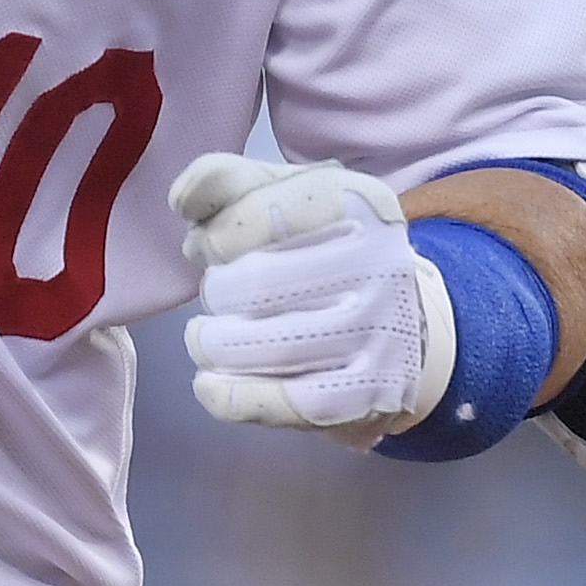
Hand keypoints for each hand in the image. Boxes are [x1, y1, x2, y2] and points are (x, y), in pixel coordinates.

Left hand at [171, 152, 455, 448]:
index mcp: (358, 203)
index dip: (216, 235)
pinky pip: (279, 402)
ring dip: (214, 344)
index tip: (210, 246)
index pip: (261, 213)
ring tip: (209, 337)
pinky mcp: (367, 395)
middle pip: (254, 285)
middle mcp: (380, 264)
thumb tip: (184, 200)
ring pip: (260, 346)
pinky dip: (228, 395)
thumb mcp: (286, 198)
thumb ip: (228, 183)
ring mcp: (378, 334)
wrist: (401, 325)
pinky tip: (210, 383)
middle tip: (220, 294)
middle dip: (218, 291)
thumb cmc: (324, 251)